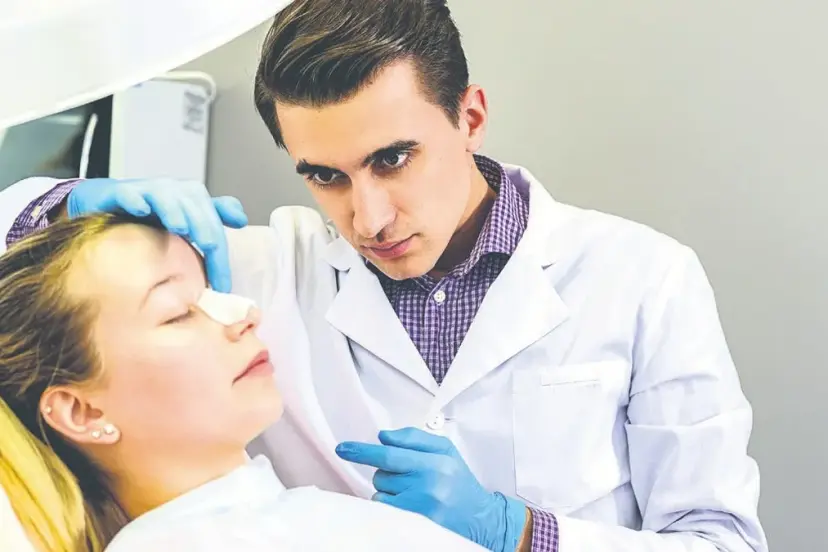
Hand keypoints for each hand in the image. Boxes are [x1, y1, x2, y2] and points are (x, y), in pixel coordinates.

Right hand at [67, 178, 247, 291]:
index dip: (220, 249)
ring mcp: (145, 191)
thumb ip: (211, 221)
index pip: (212, 220)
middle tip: (209, 246)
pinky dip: (134, 199)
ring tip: (181, 227)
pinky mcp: (118, 193)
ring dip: (173, 208)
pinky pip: (127, 193)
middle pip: (193, 202)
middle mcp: (171, 192)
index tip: (222, 282)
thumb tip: (242, 220)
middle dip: (203, 224)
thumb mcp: (184, 220)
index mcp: (190, 200)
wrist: (105, 200)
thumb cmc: (149, 213)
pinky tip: (140, 210)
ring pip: (164, 194)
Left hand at [335, 427, 526, 551]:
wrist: (482, 519)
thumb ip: (414, 439)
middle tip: (385, 468)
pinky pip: (384, 510)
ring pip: (381, 492)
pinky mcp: (415, 524)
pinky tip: (406, 503)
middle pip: (382, 473)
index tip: (344, 448)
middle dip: (382, 470)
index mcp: (437, 461)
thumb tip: (383, 437)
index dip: (363, 451)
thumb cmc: (460, 483)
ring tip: (411, 491)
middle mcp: (429, 484)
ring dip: (388, 490)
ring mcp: (421, 507)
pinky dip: (389, 505)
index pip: (391, 454)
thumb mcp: (446, 451)